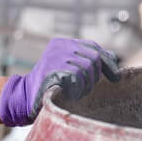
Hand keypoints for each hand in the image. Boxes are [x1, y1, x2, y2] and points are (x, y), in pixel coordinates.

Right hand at [0, 38, 119, 125]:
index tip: (115, 77)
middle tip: (89, 88)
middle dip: (96, 75)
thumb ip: (87, 61)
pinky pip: (76, 77)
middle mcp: (60, 46)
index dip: (108, 61)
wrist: (26, 97)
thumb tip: (113, 58)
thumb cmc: (51, 85)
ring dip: (86, 85)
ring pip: (86, 68)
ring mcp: (55, 56)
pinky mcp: (52, 69)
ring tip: (78, 93)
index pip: (93, 47)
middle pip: (93, 58)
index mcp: (64, 43)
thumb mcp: (70, 68)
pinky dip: (77, 88)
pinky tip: (72, 94)